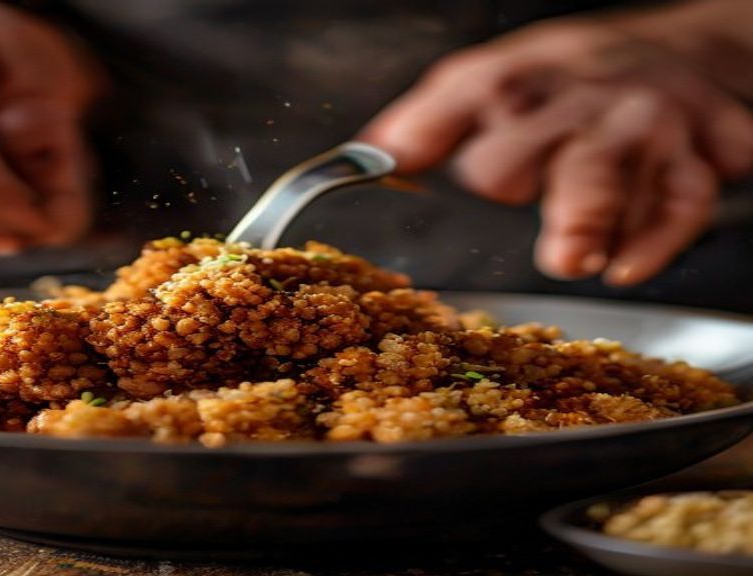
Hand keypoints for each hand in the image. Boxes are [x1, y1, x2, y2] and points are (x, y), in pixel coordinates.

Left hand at [360, 17, 752, 285]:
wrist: (677, 54)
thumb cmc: (564, 83)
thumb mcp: (492, 81)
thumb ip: (428, 121)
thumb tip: (365, 156)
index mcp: (520, 82)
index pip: (474, 93)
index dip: (429, 126)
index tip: (396, 158)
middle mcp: (578, 102)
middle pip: (536, 136)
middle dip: (518, 174)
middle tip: (505, 197)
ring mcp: (638, 129)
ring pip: (610, 169)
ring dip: (590, 214)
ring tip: (570, 258)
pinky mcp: (694, 159)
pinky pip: (680, 200)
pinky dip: (656, 236)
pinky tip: (625, 267)